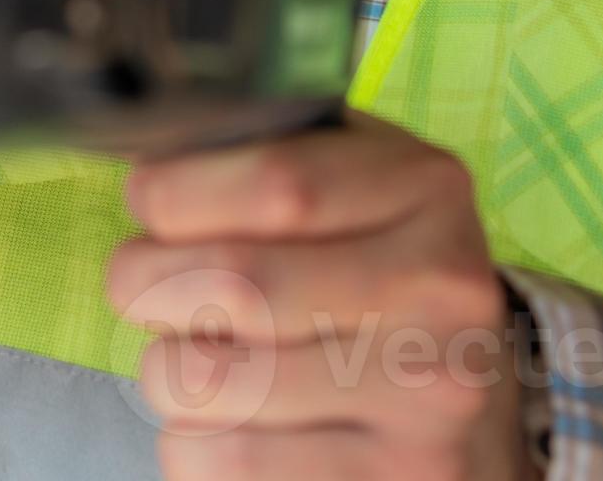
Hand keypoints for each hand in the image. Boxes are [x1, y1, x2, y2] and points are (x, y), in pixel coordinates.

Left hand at [108, 111, 537, 480]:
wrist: (463, 390)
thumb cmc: (369, 266)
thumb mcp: (350, 180)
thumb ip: (264, 154)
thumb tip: (148, 168)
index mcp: (427, 188)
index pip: (279, 183)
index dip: (178, 191)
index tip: (145, 200)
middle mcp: (444, 292)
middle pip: (238, 286)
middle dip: (146, 281)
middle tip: (139, 285)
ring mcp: (426, 397)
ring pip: (211, 383)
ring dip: (165, 368)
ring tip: (192, 353)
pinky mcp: (393, 479)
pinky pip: (226, 461)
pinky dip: (193, 438)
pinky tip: (229, 416)